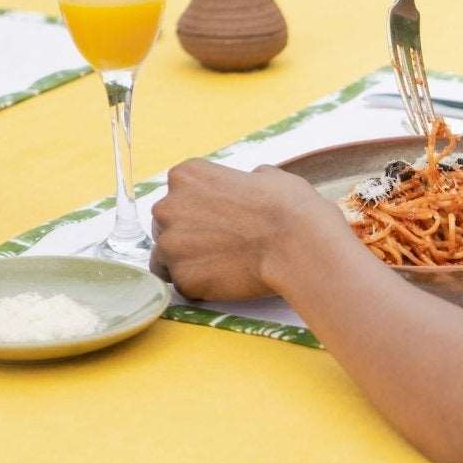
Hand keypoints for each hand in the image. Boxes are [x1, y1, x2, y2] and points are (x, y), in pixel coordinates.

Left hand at [150, 159, 346, 300]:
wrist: (298, 244)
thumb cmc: (289, 207)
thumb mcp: (267, 176)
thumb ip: (244, 179)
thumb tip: (251, 182)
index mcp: (185, 175)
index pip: (176, 196)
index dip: (198, 212)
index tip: (219, 222)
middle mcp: (167, 206)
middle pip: (165, 227)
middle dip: (187, 238)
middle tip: (220, 247)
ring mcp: (171, 245)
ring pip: (167, 260)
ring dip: (190, 264)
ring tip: (224, 267)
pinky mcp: (183, 279)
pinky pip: (186, 285)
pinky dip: (203, 287)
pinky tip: (229, 281)